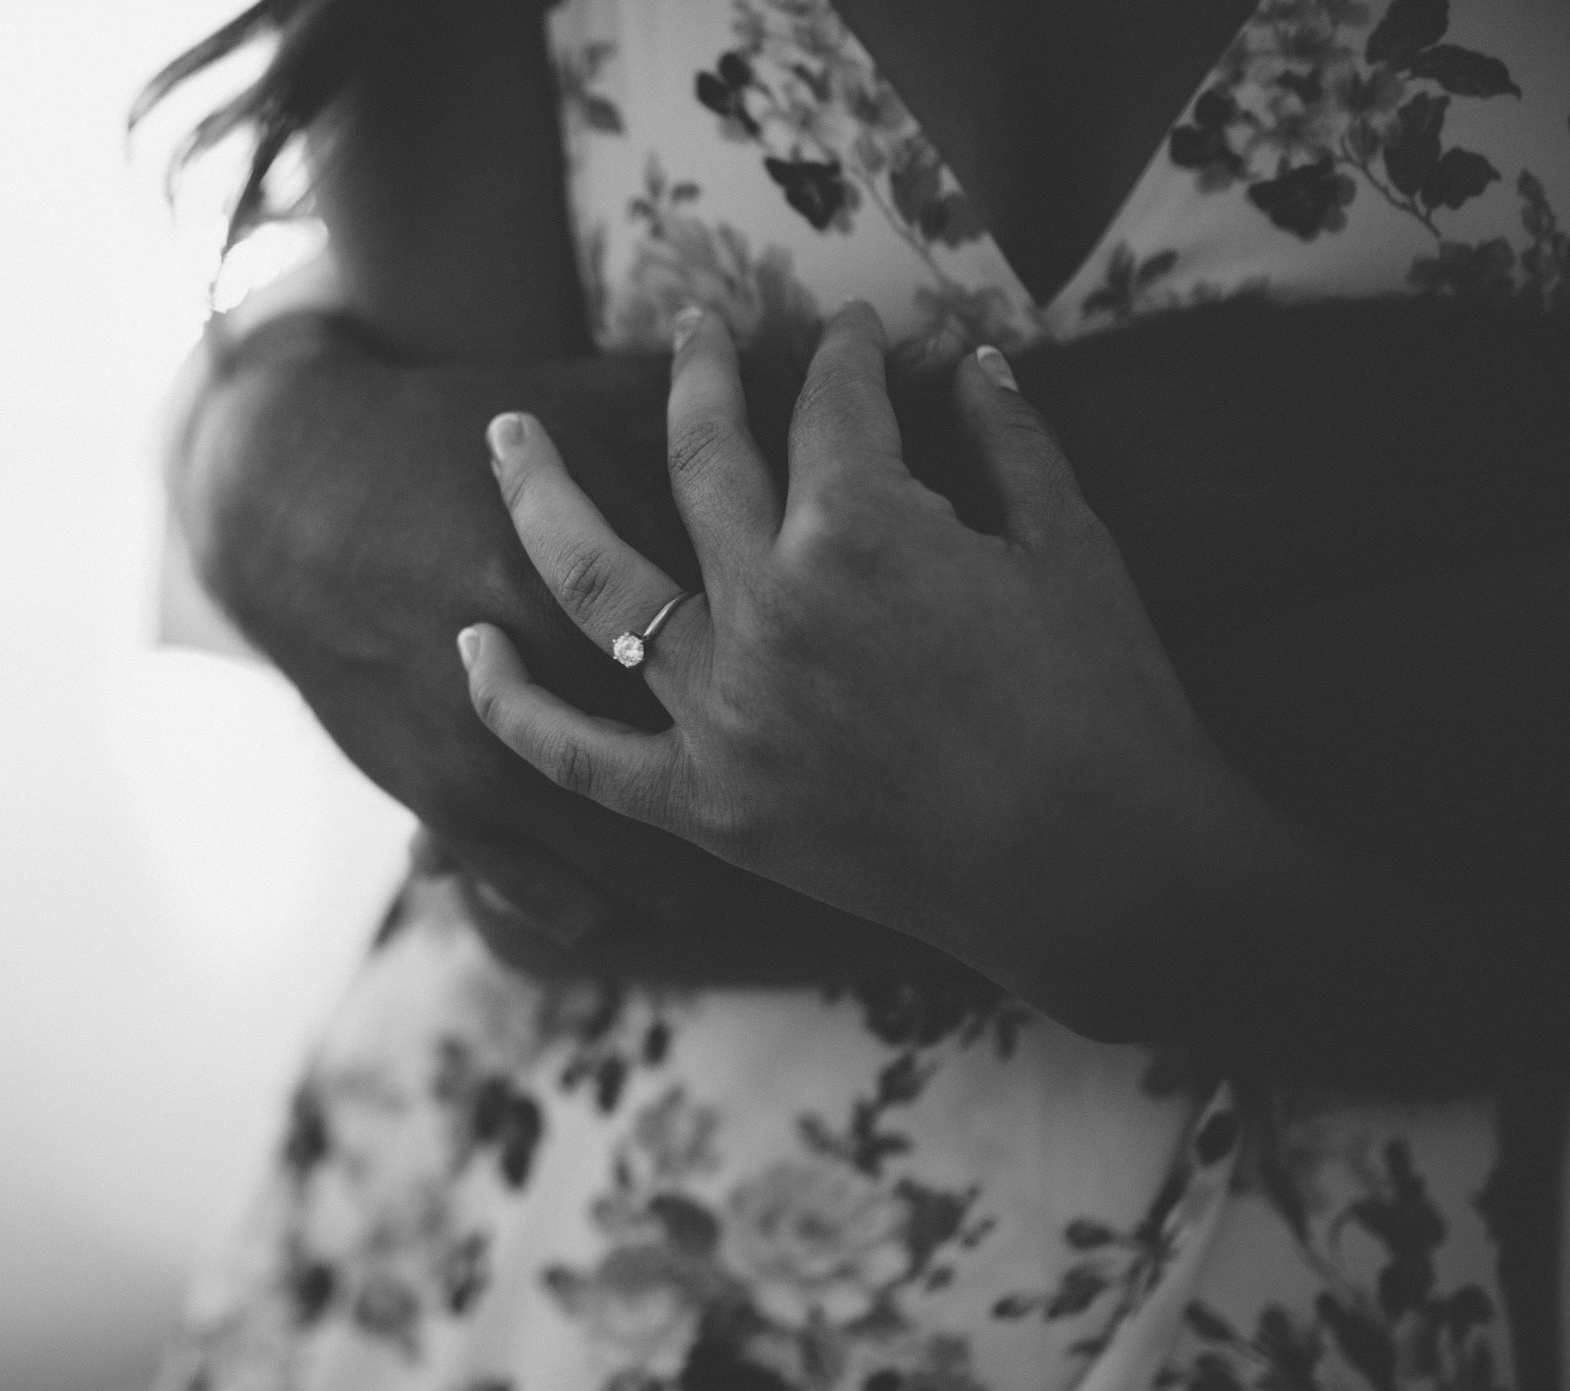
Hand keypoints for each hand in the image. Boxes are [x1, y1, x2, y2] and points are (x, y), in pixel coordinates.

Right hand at [190, 331, 947, 978]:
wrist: (290, 503)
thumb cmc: (447, 435)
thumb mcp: (576, 398)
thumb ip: (701, 404)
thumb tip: (823, 375)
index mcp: (594, 561)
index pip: (738, 631)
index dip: (842, 658)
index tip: (914, 679)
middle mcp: (549, 670)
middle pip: (716, 769)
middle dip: (813, 794)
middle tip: (889, 803)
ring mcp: (494, 754)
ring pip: (649, 868)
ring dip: (724, 879)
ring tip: (793, 871)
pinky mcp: (447, 805)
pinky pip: (561, 902)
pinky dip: (622, 908)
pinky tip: (675, 894)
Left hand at [460, 303, 1256, 1014]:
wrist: (1099, 875)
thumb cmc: (1106, 703)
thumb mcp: (1071, 544)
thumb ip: (1007, 439)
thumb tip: (970, 362)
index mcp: (862, 527)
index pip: (831, 404)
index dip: (845, 356)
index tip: (851, 338)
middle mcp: (768, 606)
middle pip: (702, 457)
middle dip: (696, 376)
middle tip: (689, 331)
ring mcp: (723, 711)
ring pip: (598, 581)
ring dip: (541, 497)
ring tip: (506, 440)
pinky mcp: (705, 806)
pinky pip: (576, 754)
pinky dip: (512, 703)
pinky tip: (470, 645)